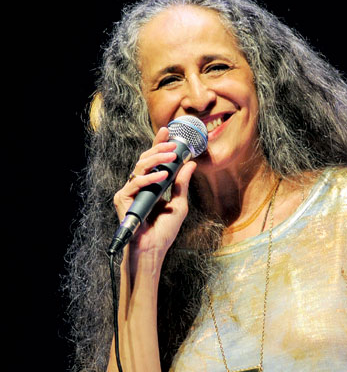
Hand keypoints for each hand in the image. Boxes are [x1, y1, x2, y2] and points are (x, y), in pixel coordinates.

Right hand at [113, 127, 196, 260]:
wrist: (153, 249)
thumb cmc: (164, 231)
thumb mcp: (179, 204)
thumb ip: (182, 184)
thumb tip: (190, 164)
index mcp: (151, 185)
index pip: (154, 160)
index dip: (159, 144)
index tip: (168, 131)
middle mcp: (139, 185)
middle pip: (146, 159)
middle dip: (160, 148)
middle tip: (174, 145)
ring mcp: (129, 191)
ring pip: (140, 166)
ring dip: (157, 159)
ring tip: (172, 157)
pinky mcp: (122, 199)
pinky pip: (135, 182)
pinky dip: (150, 178)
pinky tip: (164, 176)